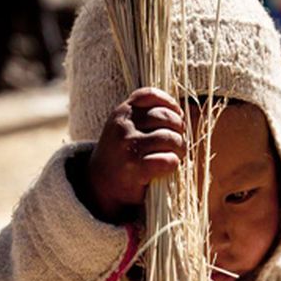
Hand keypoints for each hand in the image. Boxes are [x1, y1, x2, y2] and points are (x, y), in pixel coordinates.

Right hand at [86, 87, 184, 222]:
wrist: (100, 185)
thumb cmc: (120, 155)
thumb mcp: (124, 127)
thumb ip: (143, 115)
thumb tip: (179, 112)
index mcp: (121, 113)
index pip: (150, 95)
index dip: (170, 104)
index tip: (177, 115)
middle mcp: (123, 127)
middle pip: (165, 117)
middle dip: (179, 129)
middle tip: (178, 141)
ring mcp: (129, 146)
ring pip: (170, 138)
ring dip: (180, 147)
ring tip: (177, 154)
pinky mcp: (135, 168)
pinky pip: (167, 160)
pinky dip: (173, 163)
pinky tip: (169, 166)